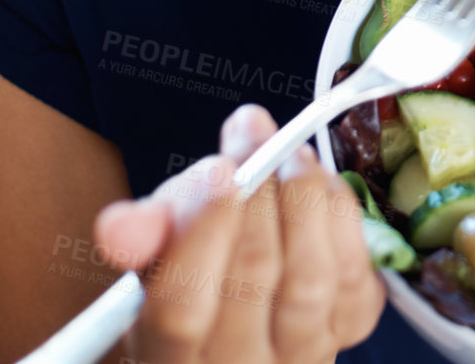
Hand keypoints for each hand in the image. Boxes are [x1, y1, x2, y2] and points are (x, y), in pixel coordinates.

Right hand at [91, 104, 386, 362]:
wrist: (245, 325)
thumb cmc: (192, 282)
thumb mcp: (152, 259)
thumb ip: (139, 236)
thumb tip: (119, 222)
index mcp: (169, 359)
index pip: (180, 306)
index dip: (202, 231)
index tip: (216, 167)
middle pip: (252, 278)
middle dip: (256, 193)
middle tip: (250, 134)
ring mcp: (299, 355)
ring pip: (310, 275)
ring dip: (302, 197)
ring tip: (287, 151)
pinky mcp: (347, 332)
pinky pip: (355, 274)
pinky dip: (341, 218)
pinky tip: (321, 184)